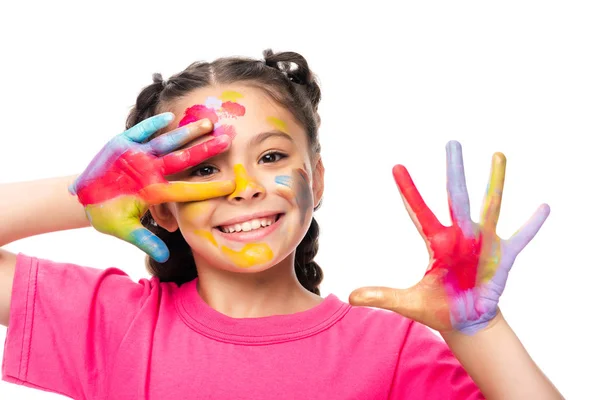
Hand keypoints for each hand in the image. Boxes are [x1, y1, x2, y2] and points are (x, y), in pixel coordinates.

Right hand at [69, 113, 234, 261]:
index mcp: (155, 191)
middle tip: (229, 140)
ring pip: (167, 142)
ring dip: (186, 132)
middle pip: (183, 158)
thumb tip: (165, 257)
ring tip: (208, 123)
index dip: (207, 187)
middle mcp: (152, 170)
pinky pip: (140, 132)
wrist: (85, 199)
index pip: (186, 189)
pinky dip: (152, 124)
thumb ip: (145, 241)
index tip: (230, 185)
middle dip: (205, 149)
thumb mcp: (126, 230)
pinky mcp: (122, 144)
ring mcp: (139, 156)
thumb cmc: (107, 215)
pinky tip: (168, 117)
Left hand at [350, 141, 549, 334]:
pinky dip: (531, 224)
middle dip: (454, 170)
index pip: (418, 212)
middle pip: (457, 197)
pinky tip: (543, 207)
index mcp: (437, 243)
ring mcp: (483, 244)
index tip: (396, 166)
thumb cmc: (439, 307)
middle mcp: (460, 236)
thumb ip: (382, 296)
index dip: (408, 191)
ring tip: (498, 154)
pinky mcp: (503, 258)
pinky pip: (521, 238)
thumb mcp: (408, 303)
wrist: (466, 321)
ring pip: (491, 206)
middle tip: (452, 142)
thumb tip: (348, 297)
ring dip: (495, 182)